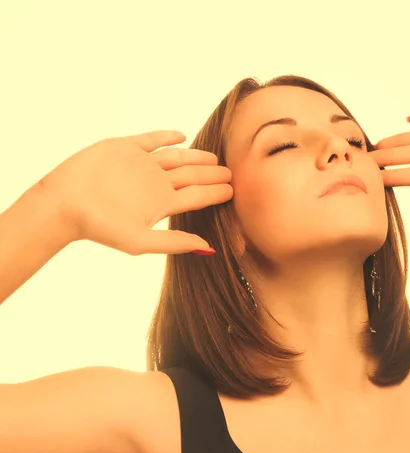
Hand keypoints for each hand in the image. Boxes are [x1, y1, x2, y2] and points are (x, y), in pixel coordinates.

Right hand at [36, 130, 232, 255]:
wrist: (65, 203)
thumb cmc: (99, 227)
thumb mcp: (141, 240)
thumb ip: (174, 243)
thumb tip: (207, 248)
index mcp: (161, 204)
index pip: (196, 196)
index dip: (215, 193)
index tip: (233, 190)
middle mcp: (155, 184)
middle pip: (191, 176)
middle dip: (211, 174)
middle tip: (232, 172)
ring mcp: (141, 165)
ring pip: (176, 157)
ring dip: (196, 156)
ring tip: (213, 157)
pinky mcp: (124, 148)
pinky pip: (151, 140)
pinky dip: (166, 137)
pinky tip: (181, 136)